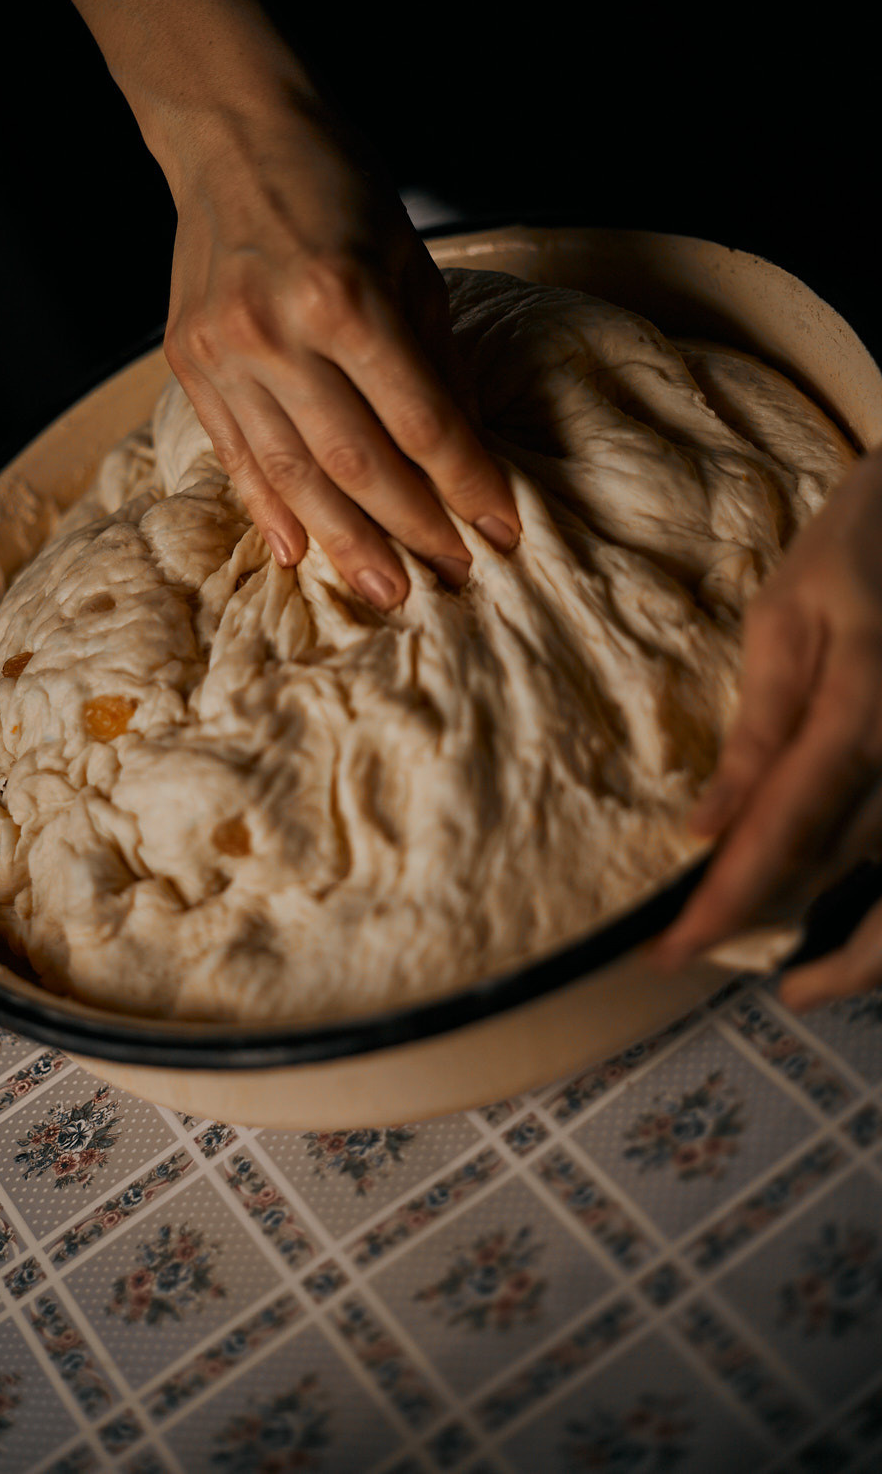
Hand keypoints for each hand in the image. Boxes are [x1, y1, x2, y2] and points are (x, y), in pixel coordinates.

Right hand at [159, 102, 519, 607]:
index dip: (468, 484)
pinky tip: (299, 555)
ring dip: (347, 543)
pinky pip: (236, 455)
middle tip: (453, 576)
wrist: (231, 132)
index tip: (503, 529)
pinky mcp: (187, 363)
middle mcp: (278, 330)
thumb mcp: (411, 260)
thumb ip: (437, 360)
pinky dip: (270, 510)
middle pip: (358, 463)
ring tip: (388, 591)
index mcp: (348, 296)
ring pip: (294, 475)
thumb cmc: (337, 186)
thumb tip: (466, 453)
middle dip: (414, 529)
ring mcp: (224, 352)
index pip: (422, 422)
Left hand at [649, 446, 881, 1009]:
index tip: (672, 951)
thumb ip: (756, 731)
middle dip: (791, 942)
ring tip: (811, 980)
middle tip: (732, 972)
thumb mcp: (785, 620)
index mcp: (856, 716)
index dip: (723, 904)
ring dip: (859, 947)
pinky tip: (859, 921)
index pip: (778, 837)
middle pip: (850, 880)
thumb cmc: (855, 549)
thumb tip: (706, 826)